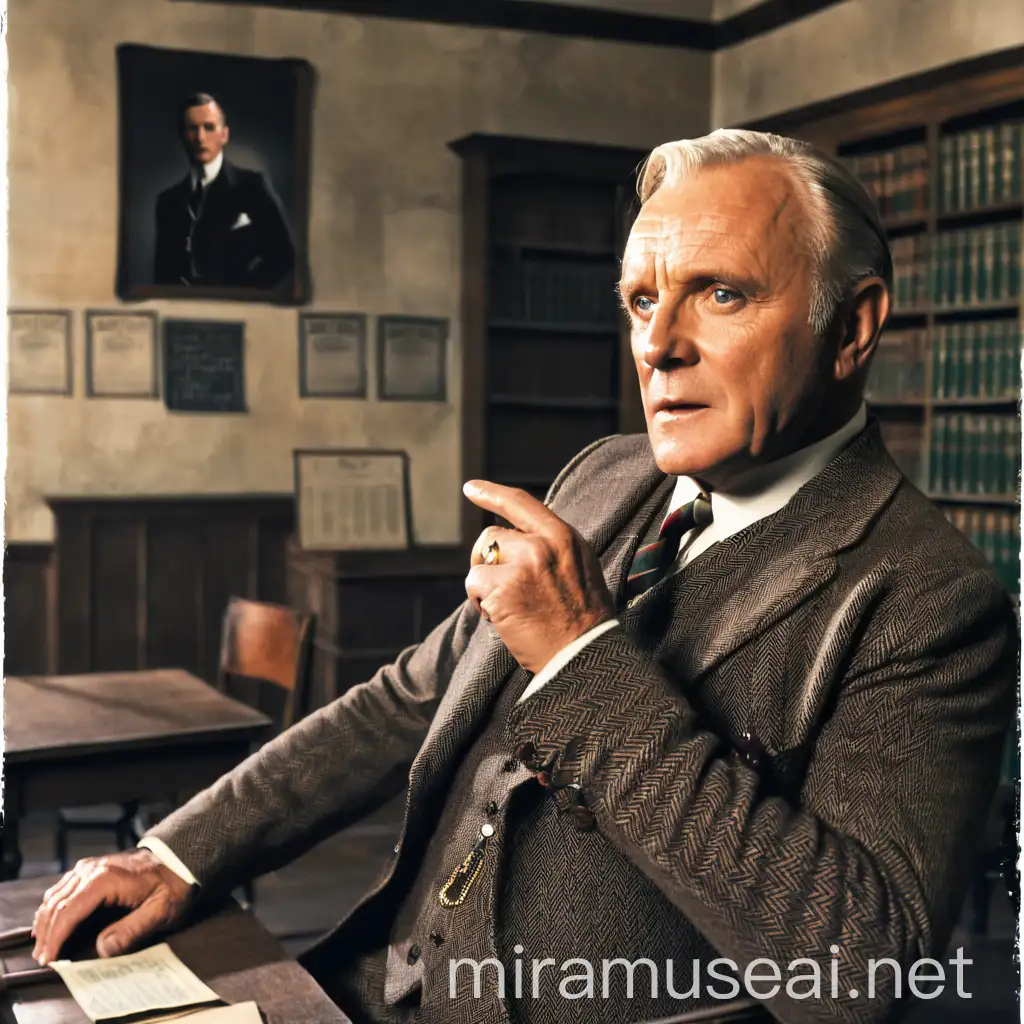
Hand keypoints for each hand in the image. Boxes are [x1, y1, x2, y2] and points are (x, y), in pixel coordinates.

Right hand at [31, 849, 191, 964]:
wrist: (180, 858)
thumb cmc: (172, 884)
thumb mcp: (160, 910)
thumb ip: (132, 930)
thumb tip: (102, 949)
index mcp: (105, 880)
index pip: (69, 912)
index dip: (56, 938)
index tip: (49, 959)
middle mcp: (92, 870)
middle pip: (58, 904)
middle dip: (47, 933)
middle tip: (43, 958)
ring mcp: (90, 866)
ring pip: (56, 895)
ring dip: (45, 920)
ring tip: (43, 945)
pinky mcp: (92, 868)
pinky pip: (63, 887)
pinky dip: (52, 906)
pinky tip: (49, 920)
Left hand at [462, 480, 614, 672]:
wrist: (584, 655)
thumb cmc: (583, 618)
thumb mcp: (579, 566)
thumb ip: (551, 546)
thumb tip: (519, 536)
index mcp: (563, 536)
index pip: (520, 503)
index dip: (491, 493)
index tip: (470, 488)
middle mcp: (542, 545)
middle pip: (491, 536)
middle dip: (487, 560)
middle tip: (500, 587)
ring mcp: (521, 567)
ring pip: (480, 561)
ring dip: (484, 584)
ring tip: (506, 606)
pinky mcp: (502, 590)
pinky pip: (474, 585)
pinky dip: (479, 602)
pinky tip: (499, 617)